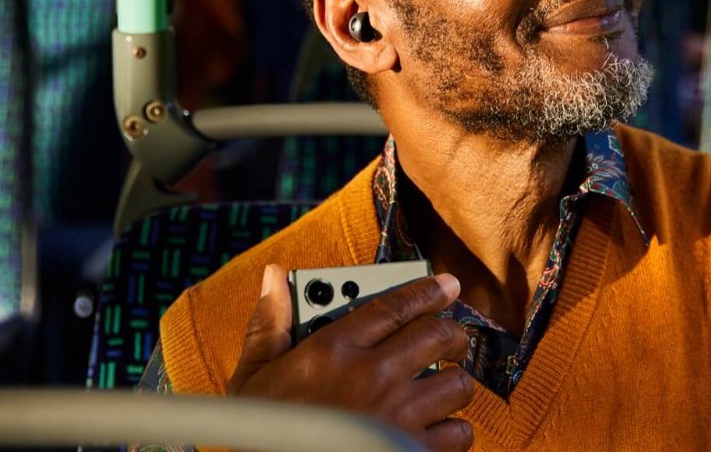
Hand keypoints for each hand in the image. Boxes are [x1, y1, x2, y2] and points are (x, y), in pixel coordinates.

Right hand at [228, 264, 474, 451]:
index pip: (394, 306)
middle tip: (449, 337)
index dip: (426, 290)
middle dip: (450, 332)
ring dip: (453, 382)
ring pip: (456, 383)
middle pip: (436, 335)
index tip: (446, 285)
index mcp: (332, 351)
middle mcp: (371, 377)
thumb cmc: (264, 433)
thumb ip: (269, 326)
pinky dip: (454, 429)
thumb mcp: (252, 378)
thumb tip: (275, 276)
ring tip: (442, 385)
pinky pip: (458, 433)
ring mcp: (397, 416)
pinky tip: (438, 427)